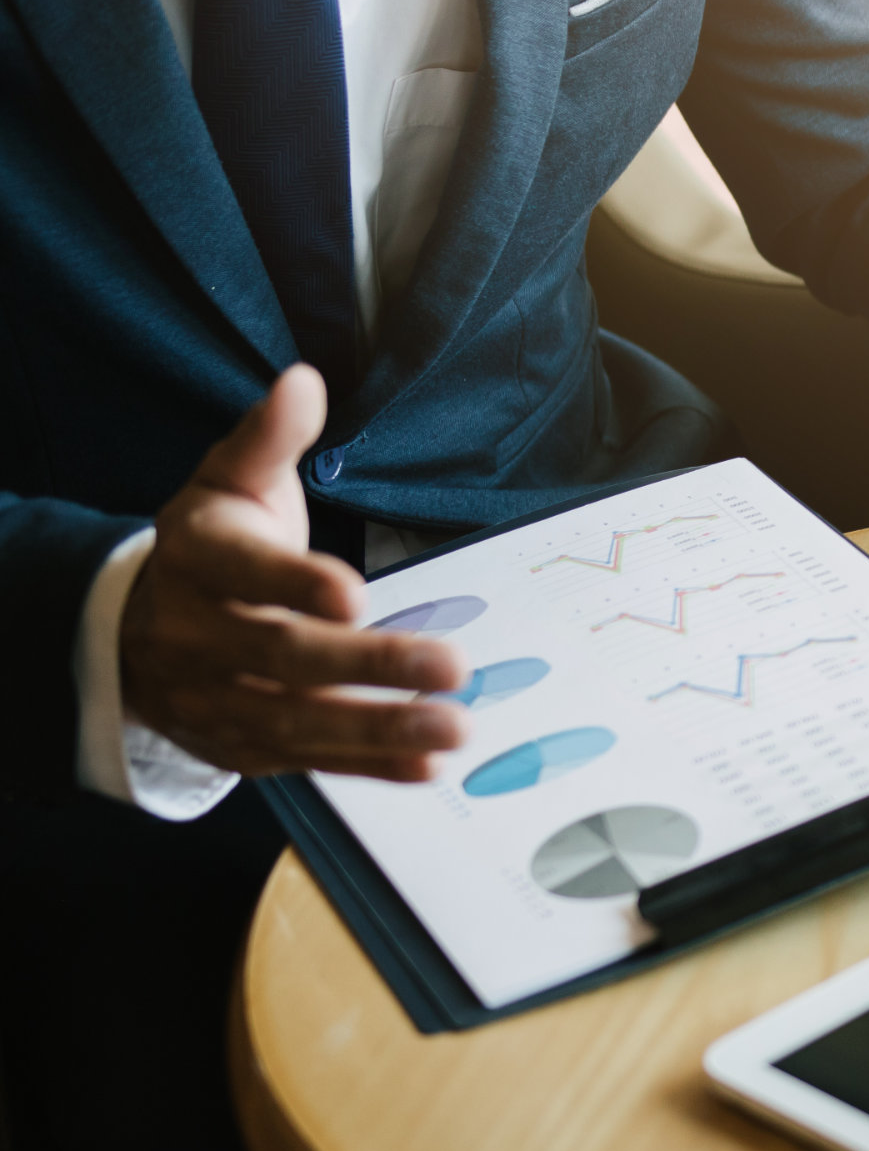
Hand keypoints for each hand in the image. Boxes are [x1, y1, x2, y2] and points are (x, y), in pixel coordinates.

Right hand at [119, 365, 470, 779]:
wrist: (133, 631)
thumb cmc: (208, 543)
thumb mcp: (225, 480)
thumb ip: (267, 437)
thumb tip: (303, 381)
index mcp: (198, 561)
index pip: (245, 574)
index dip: (296, 583)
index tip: (355, 593)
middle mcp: (201, 637)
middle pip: (285, 656)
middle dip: (368, 665)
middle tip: (451, 666)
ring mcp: (220, 700)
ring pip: (299, 721)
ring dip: (381, 729)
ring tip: (454, 726)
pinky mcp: (246, 746)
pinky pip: (310, 762)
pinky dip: (369, 768)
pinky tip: (427, 765)